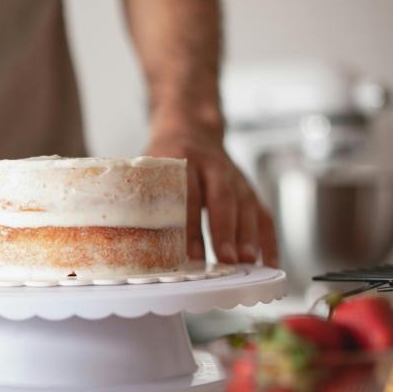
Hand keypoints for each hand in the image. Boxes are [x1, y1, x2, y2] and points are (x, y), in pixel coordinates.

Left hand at [147, 131, 278, 267]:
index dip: (189, 225)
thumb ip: (139, 195)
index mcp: (182, 158)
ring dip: (248, 236)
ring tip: (246, 263)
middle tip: (226, 259)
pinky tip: (268, 263)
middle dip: (225, 231)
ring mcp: (235, 176)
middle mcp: (213, 165)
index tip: (189, 253)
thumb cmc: (163, 158)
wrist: (191, 128)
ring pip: (247, 206)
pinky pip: (263, 214)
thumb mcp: (147, 166)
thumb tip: (125, 237)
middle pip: (223, 198)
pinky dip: (267, 240)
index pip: (188, 194)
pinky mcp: (248, 189)